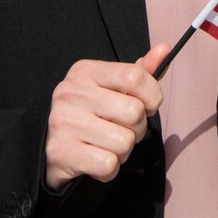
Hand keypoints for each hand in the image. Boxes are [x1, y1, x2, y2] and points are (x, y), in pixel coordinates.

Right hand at [44, 43, 168, 189]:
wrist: (52, 149)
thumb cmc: (92, 115)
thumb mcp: (113, 88)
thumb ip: (140, 72)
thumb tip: (165, 48)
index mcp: (85, 71)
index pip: (136, 77)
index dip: (152, 97)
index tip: (144, 106)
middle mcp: (71, 92)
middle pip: (134, 113)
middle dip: (137, 128)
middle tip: (120, 129)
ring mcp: (63, 122)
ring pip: (124, 142)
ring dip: (123, 151)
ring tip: (106, 144)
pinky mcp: (61, 152)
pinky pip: (109, 165)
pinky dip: (109, 169)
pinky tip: (95, 159)